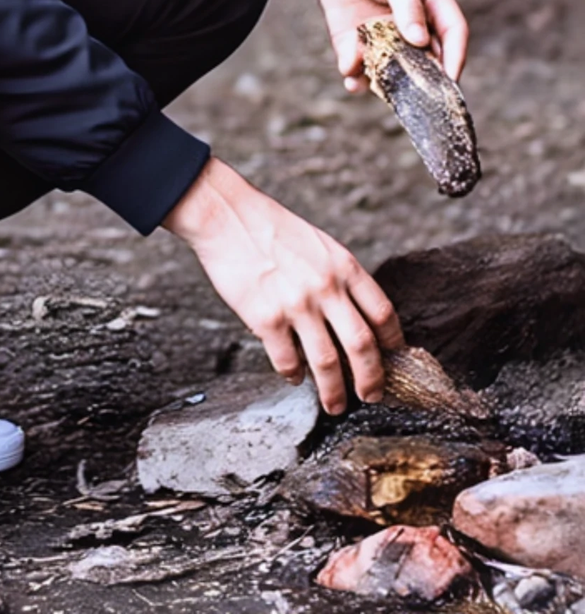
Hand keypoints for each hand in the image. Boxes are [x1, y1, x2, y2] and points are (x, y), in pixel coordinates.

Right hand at [162, 158, 404, 413]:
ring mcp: (296, 305)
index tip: (392, 359)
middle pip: (363, 347)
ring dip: (335, 392)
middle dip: (371, 380)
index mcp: (344, 266)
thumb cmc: (269, 226)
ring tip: (335, 405)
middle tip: (371, 395)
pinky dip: (294, 375)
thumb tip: (353, 316)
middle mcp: (326, 288)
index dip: (393, 344)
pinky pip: (287, 360)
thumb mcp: (318, 244)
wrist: (224, 214)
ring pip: (328, 363)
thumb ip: (339, 277)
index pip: (383, 314)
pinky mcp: (266, 318)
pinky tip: (294, 377)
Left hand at [296, 0, 467, 90]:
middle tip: (414, 98)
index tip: (450, 82)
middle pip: (424, 59)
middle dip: (420, 80)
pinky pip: (359, 63)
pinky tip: (350, 77)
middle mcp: (411, 24)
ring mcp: (382, 34)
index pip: (453, 34)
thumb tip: (420, 40)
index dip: (455, 58)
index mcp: (432, 2)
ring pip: (391, 67)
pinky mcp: (355, 39)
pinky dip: (355, 73)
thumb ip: (406, 4)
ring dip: (384, 82)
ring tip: (374, 88)